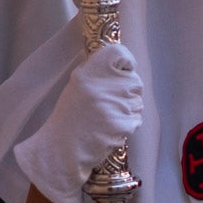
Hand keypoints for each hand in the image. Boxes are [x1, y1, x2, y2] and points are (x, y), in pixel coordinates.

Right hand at [15, 43, 143, 202]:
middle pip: (134, 80)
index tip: (122, 70)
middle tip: (108, 103)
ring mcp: (116, 105)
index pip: (120, 53)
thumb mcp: (77, 85)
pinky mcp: (124, 124)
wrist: (64, 148)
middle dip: (127, 91)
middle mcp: (103, 85)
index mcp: (89, 72)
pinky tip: (109, 128)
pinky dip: (127, 124)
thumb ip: (98, 72)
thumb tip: (123, 64)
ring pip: (138, 101)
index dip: (125, 61)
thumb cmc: (70, 116)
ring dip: (128, 108)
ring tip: (106, 117)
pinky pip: (136, 119)